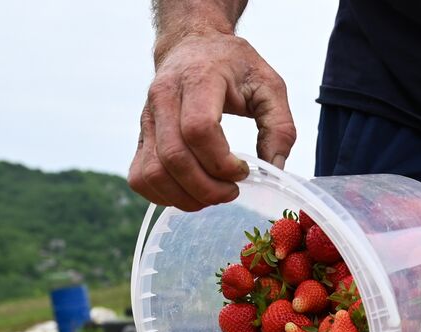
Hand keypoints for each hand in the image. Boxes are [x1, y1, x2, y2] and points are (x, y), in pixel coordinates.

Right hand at [128, 29, 296, 210]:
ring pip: (153, 173)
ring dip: (186, 197)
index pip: (199, 130)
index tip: (243, 170)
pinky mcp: (141, 135)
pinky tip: (191, 192)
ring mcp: (147, 118)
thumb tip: (274, 169)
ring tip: (213, 195)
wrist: (193, 45)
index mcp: (198, 79)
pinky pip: (140, 177)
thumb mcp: (269, 86)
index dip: (222, 162)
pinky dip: (164, 196)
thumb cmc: (233, 66)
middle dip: (207, 188)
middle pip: (174, 157)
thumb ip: (280, 127)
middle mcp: (164, 97)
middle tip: (232, 191)